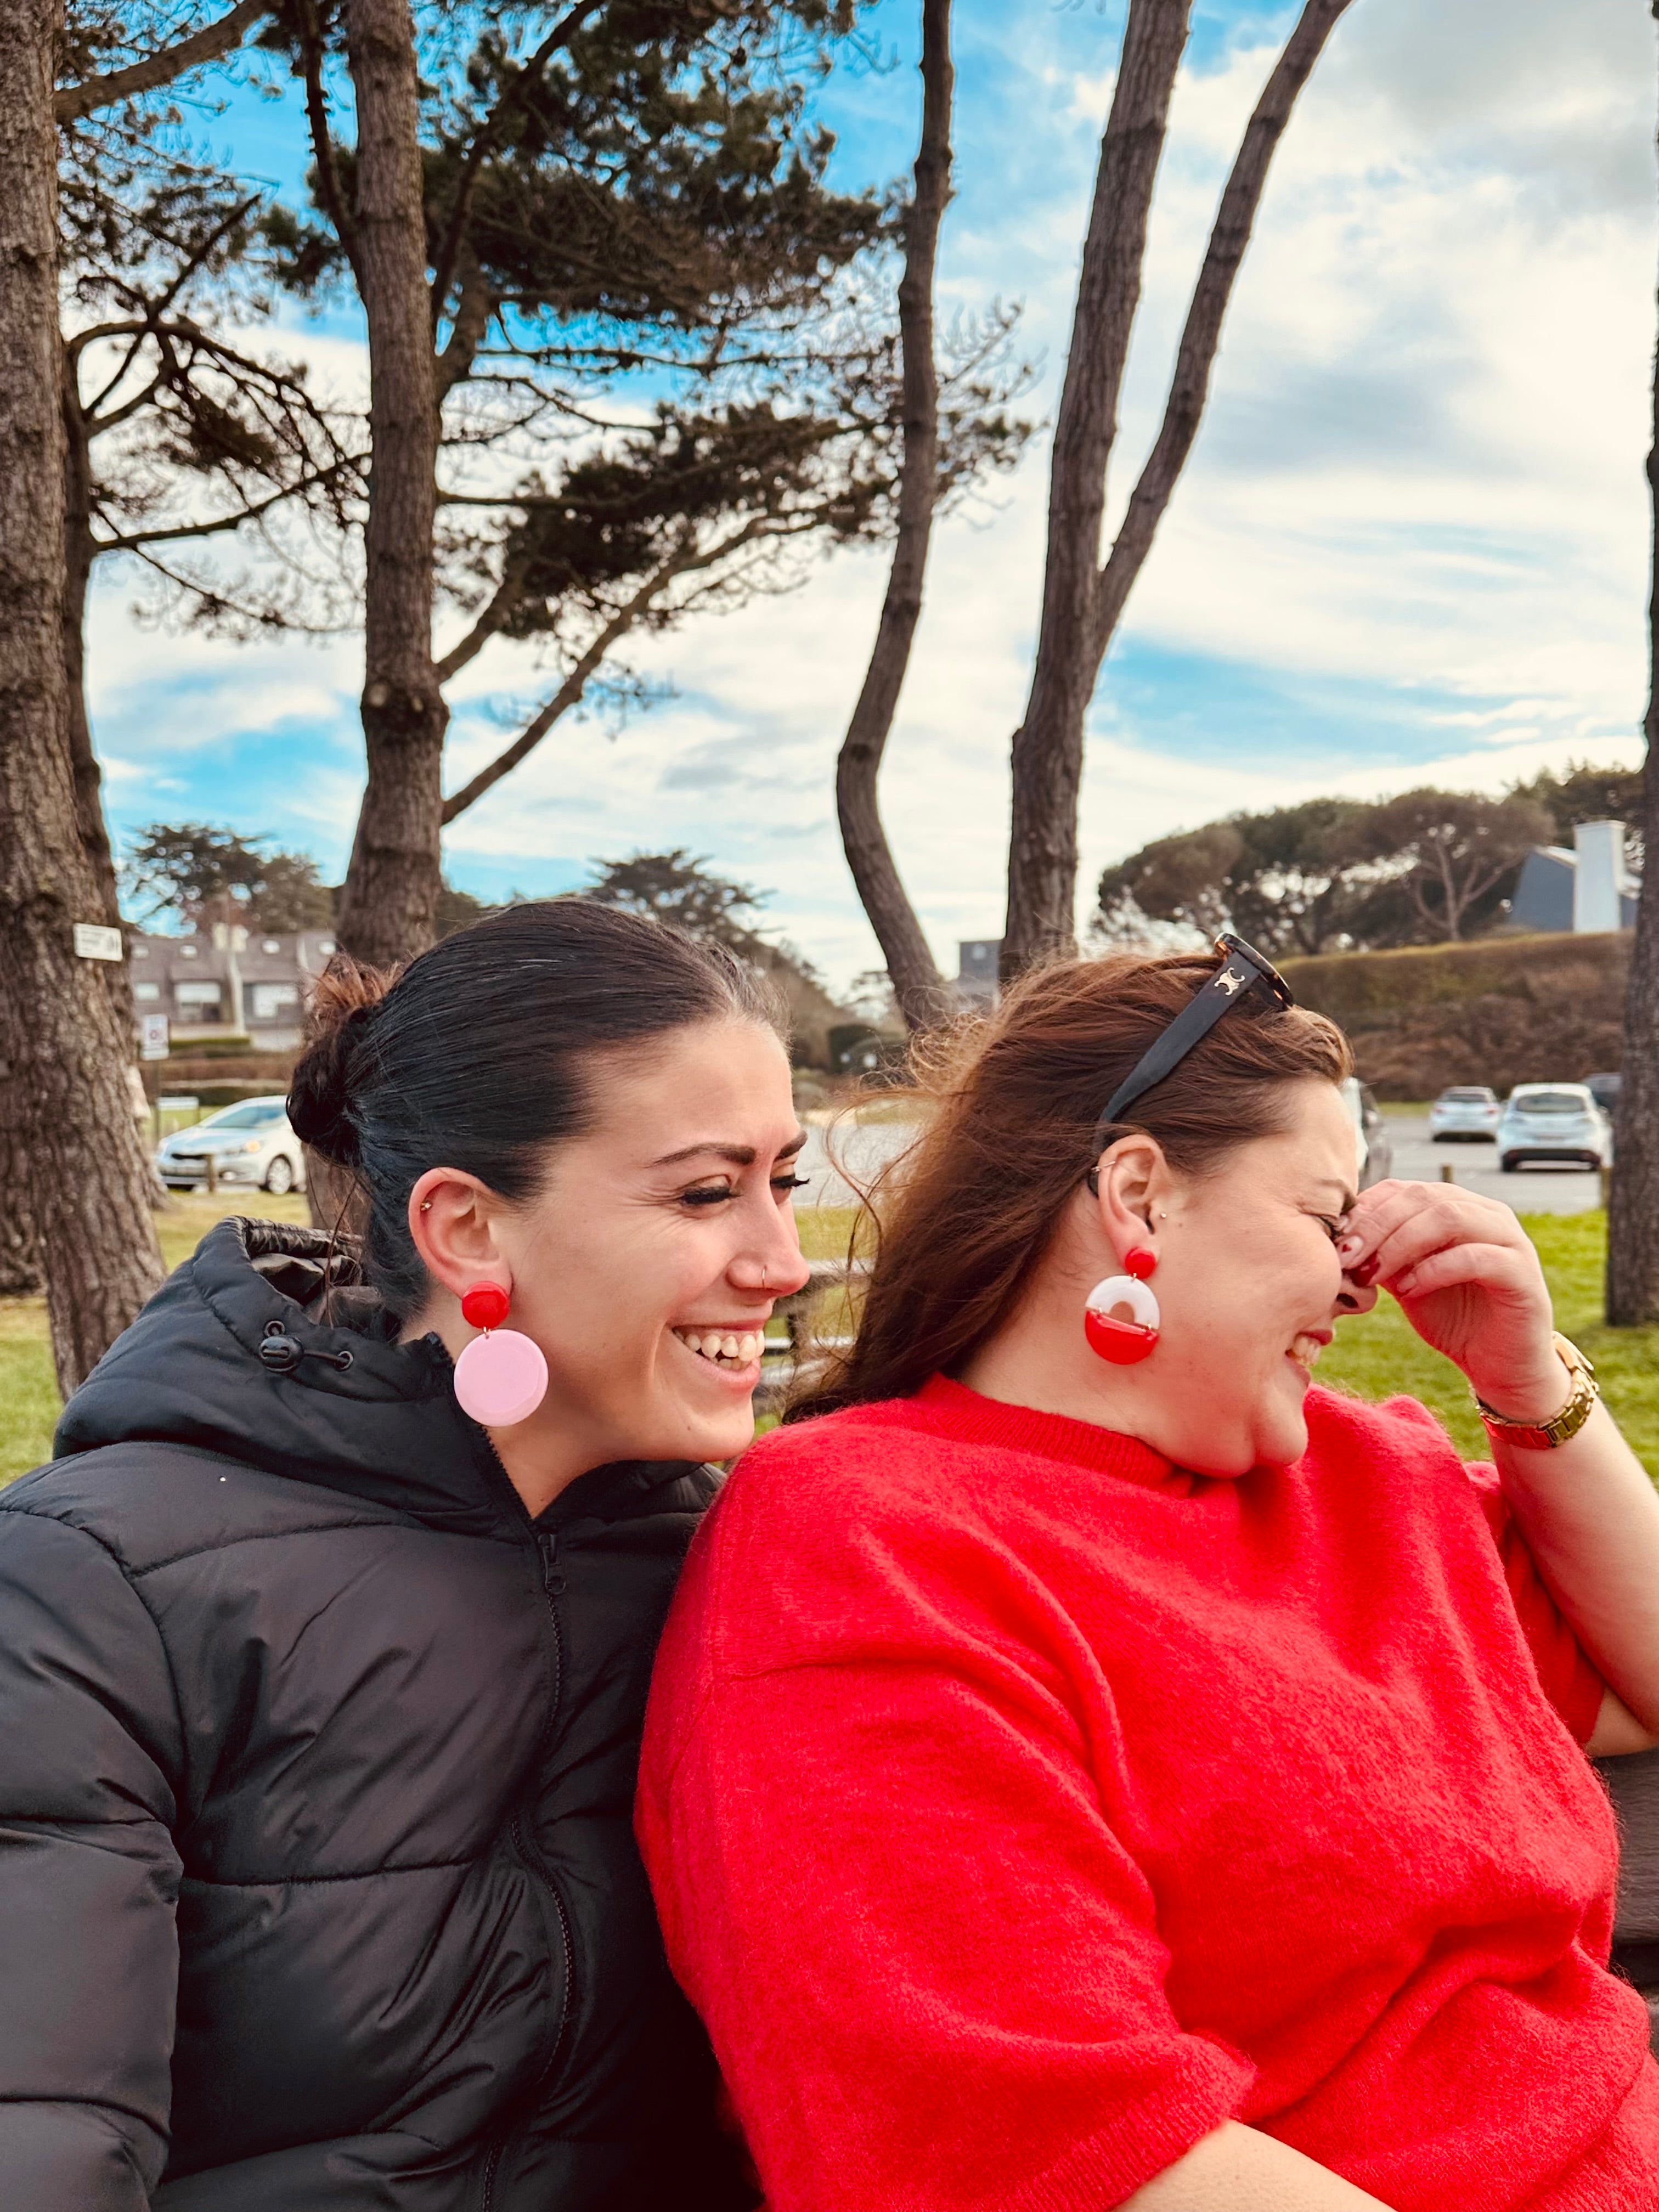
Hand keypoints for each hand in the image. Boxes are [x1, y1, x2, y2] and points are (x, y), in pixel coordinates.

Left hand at [1336, 1180, 1564, 1420]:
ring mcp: (1508, 1238)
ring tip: (1372, 1274)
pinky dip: (1434, 1270)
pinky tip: (1408, 1291)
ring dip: (1400, 1244)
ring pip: (1448, 1217)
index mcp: (1454, 1206)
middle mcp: (1484, 1212)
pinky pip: (1475, 1257)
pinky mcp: (1522, 1272)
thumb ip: (1379, 1255)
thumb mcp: (1403, 1281)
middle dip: (1376, 1225)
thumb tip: (1334, 1241)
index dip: (1364, 1210)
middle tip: (1345, 1256)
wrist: (1498, 1365)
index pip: (1402, 1189)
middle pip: (1422, 1196)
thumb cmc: (1449, 1317)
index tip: (1334, 1240)